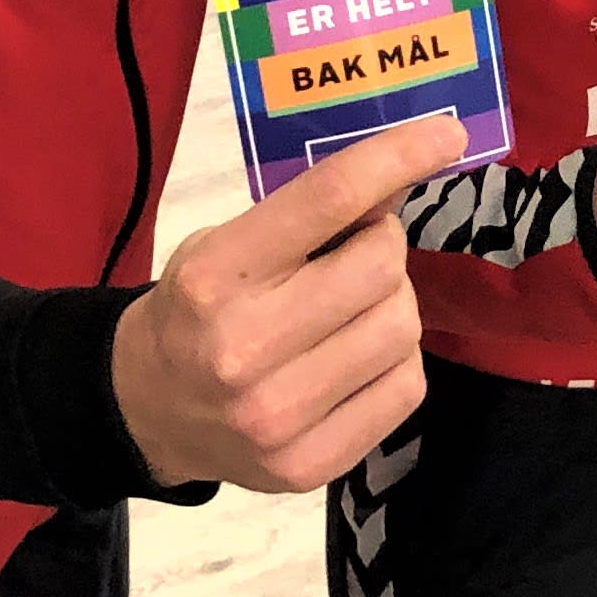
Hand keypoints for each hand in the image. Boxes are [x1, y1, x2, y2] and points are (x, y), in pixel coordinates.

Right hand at [111, 115, 459, 494]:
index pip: (328, 199)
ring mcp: (278, 416)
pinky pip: (407, 388)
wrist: (151, 410)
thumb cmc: (198, 310)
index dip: (399, 156)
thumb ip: (305, 213)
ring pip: (402, 328)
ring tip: (352, 309)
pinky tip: (356, 357)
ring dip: (393, 304)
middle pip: (381, 267)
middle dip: (384, 245)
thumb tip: (402, 174)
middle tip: (359, 250)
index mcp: (214, 278)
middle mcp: (243, 349)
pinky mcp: (311, 464)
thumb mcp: (227, 243)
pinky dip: (395, 360)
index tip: (445, 133)